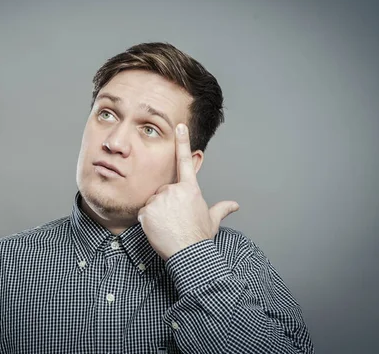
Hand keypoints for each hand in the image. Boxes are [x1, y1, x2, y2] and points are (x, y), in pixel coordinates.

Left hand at [137, 123, 238, 260]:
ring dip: (157, 212)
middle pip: (164, 191)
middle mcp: (174, 190)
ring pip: (153, 202)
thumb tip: (235, 205)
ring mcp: (159, 200)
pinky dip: (148, 221)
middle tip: (175, 219)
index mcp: (190, 189)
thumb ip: (222, 209)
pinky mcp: (147, 211)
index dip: (182, 141)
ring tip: (168, 226)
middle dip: (167, 203)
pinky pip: (144, 213)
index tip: (179, 125)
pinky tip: (158, 230)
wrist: (189, 253)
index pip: (185, 161)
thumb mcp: (212, 220)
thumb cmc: (200, 237)